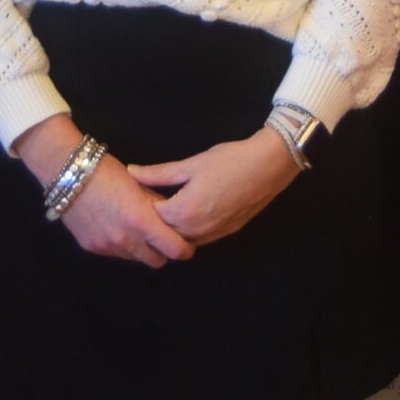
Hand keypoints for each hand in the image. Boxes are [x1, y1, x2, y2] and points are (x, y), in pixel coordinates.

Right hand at [11, 116, 192, 268]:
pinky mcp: (92, 248)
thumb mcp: (138, 184)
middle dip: (163, 252)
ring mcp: (107, 246)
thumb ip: (156, 204)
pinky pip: (115, 254)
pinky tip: (116, 227)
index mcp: (141, 220)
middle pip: (157, 261)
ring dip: (141, 249)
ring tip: (137, 229)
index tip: (186, 244)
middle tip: (162, 237)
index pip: (174, 250)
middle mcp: (125, 239)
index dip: (184, 249)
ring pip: (135, 259)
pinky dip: (121, 246)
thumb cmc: (107, 171)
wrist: (67, 172)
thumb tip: (172, 218)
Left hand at [127, 131, 300, 244]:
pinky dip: (188, 231)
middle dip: (154, 219)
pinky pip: (199, 239)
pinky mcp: (225, 233)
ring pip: (182, 240)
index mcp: (184, 211)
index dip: (141, 205)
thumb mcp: (191, 164)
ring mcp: (213, 234)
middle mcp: (197, 229)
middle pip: (164, 232)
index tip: (136, 193)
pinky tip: (187, 213)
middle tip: (148, 200)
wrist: (268, 166)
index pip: (152, 217)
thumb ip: (159, 173)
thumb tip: (131, 172)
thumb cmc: (229, 160)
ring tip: (166, 206)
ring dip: (172, 227)